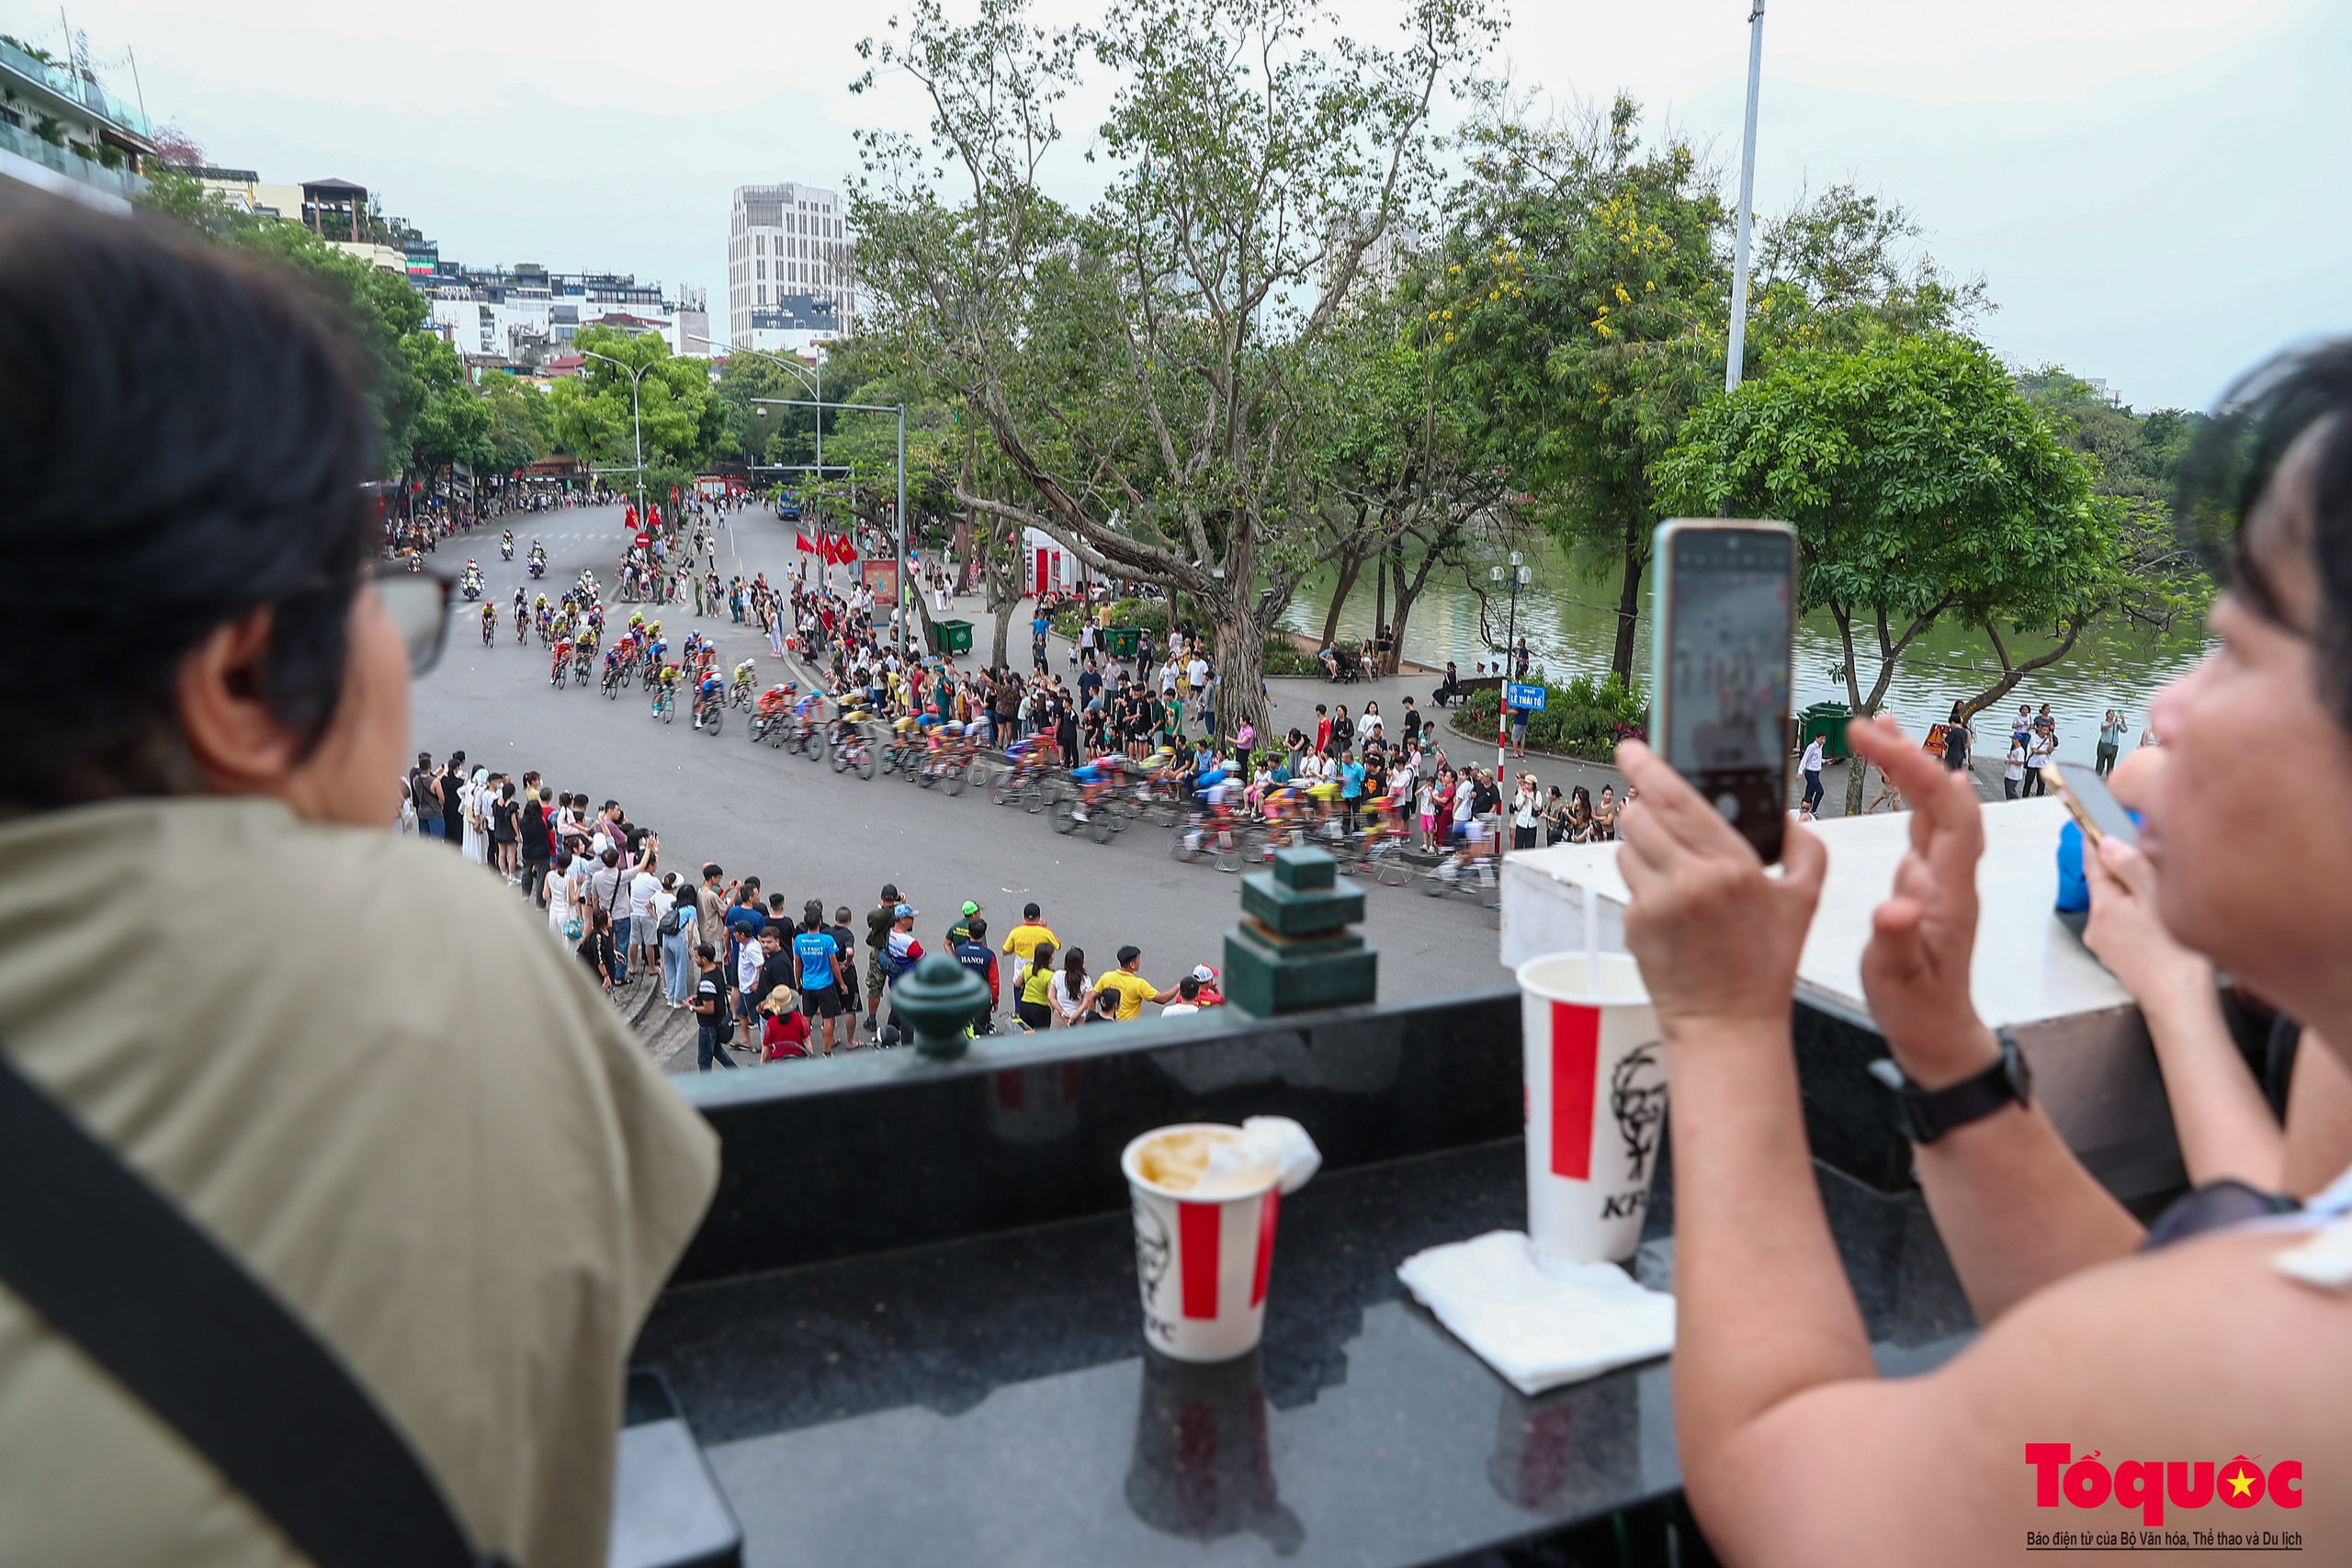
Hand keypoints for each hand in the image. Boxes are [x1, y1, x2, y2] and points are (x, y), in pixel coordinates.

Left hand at [1613, 741, 1826, 1034]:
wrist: (1727, 1024)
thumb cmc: (1766, 965)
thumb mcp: (1804, 903)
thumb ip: (1805, 849)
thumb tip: (1786, 816)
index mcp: (1733, 866)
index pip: (1677, 799)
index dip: (1647, 766)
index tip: (1631, 747)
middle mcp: (1689, 880)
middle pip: (1640, 815)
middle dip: (1645, 807)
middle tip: (1658, 814)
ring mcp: (1656, 903)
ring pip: (1627, 846)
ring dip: (1644, 848)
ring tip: (1675, 874)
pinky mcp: (1634, 924)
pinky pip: (1628, 883)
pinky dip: (1644, 884)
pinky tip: (1672, 908)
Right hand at [1848, 716, 1998, 1086]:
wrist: (1939, 1032)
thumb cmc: (1918, 1008)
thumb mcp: (1898, 980)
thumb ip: (1896, 940)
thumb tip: (1894, 904)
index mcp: (1950, 891)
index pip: (1947, 814)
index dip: (1916, 771)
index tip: (1875, 741)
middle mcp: (1953, 875)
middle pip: (1945, 799)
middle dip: (1909, 755)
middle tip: (1866, 725)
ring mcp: (1943, 876)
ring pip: (1937, 806)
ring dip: (1912, 765)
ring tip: (1880, 729)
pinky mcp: (1929, 881)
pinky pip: (1925, 822)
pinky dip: (1910, 790)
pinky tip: (1897, 775)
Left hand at [2081, 832, 2214, 1015]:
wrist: (2182, 1004)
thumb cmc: (2175, 956)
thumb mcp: (2156, 899)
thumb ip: (2131, 867)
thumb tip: (2108, 842)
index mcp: (2103, 907)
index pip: (2093, 862)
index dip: (2097, 839)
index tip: (2094, 819)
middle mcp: (2098, 926)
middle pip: (2107, 882)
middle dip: (2125, 867)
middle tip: (2149, 856)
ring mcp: (2108, 944)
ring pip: (2119, 904)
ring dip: (2135, 893)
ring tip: (2164, 894)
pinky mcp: (2122, 957)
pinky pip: (2127, 924)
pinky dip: (2140, 915)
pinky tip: (2162, 920)